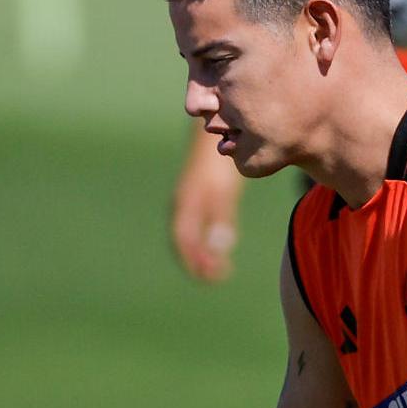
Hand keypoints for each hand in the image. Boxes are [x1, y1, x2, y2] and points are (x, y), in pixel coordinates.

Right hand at [171, 134, 244, 282]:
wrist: (217, 131)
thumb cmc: (221, 163)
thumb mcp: (223, 192)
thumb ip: (221, 220)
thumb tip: (218, 249)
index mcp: (186, 205)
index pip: (185, 243)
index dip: (198, 262)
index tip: (216, 276)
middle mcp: (183, 204)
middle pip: (184, 241)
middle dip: (198, 261)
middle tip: (218, 275)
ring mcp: (188, 198)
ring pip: (190, 233)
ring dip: (201, 251)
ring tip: (220, 266)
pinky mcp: (198, 193)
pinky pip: (197, 223)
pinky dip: (205, 238)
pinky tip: (220, 243)